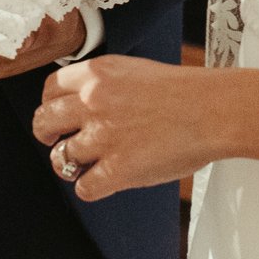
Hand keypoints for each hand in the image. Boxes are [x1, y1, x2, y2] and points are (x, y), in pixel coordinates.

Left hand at [32, 56, 227, 201]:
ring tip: (87, 165)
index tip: (56, 114)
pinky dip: (90, 188)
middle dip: (46, 134)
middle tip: (54, 141)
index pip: (50, 88)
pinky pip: (83, 188)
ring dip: (71, 164)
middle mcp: (93, 102)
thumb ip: (103, 84)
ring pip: (60, 158)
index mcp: (97, 74)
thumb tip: (81, 102)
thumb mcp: (134, 70)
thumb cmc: (185, 92)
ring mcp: (104, 137)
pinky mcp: (118, 169)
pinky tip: (104, 181)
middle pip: (44, 121)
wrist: (215, 110)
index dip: (50, 104)